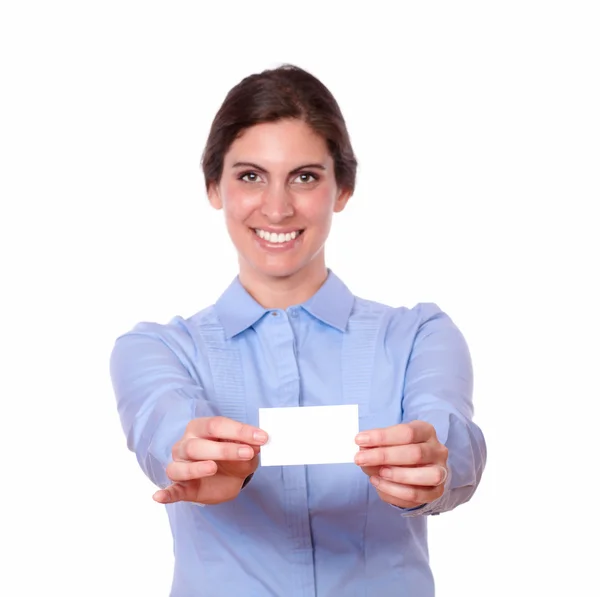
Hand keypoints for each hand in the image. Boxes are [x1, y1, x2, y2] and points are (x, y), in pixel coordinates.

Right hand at [152, 416, 267, 505]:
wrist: (228, 477)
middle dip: (224, 449)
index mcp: (202, 427)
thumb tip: (258, 443)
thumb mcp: (246, 450)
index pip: (217, 425)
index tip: (262, 437)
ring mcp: (180, 464)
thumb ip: (250, 446)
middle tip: (247, 453)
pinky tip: (159, 497)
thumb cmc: (234, 457)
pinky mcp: (180, 487)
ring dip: (196, 468)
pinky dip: (165, 494)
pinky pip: (170, 489)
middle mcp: (186, 443)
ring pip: (180, 466)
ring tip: (212, 467)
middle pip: (198, 445)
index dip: (239, 431)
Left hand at [354, 421, 447, 508]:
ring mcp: (441, 471)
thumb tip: (363, 450)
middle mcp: (437, 450)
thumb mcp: (388, 442)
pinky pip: (418, 494)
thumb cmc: (397, 450)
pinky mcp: (436, 491)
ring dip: (397, 475)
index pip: (407, 432)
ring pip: (424, 475)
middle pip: (415, 453)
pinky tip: (379, 482)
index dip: (382, 436)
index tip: (359, 440)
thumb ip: (376, 446)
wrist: (414, 468)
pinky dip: (395, 490)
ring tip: (376, 474)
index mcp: (426, 431)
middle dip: (384, 456)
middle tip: (360, 458)